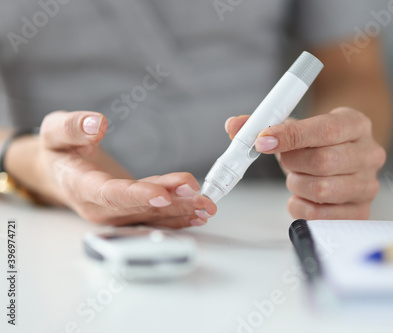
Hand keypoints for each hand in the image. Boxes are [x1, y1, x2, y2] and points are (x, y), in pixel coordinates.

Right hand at [7, 111, 215, 227]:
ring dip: (181, 210)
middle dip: (171, 202)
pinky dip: (178, 216)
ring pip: (152, 214)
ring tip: (207, 205)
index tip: (162, 195)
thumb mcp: (54, 132)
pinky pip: (155, 217)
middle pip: (139, 207)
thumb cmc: (59, 151)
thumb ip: (72, 127)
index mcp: (80, 186)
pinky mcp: (130, 213)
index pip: (110, 193)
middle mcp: (100, 207)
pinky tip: (199, 214)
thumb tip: (96, 123)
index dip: (137, 195)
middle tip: (198, 195)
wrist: (59, 172)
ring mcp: (117, 213)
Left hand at [225, 107, 385, 219]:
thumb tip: (234, 126)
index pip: (325, 129)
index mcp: (355, 124)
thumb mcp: (296, 127)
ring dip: (296, 185)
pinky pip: (322, 216)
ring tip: (297, 177)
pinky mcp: (361, 212)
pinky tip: (302, 196)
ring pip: (321, 189)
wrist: (344, 158)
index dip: (290, 136)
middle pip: (323, 162)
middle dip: (292, 163)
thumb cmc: (317, 143)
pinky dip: (301, 207)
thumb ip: (264, 125)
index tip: (262, 141)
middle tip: (284, 161)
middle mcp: (369, 154)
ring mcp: (368, 185)